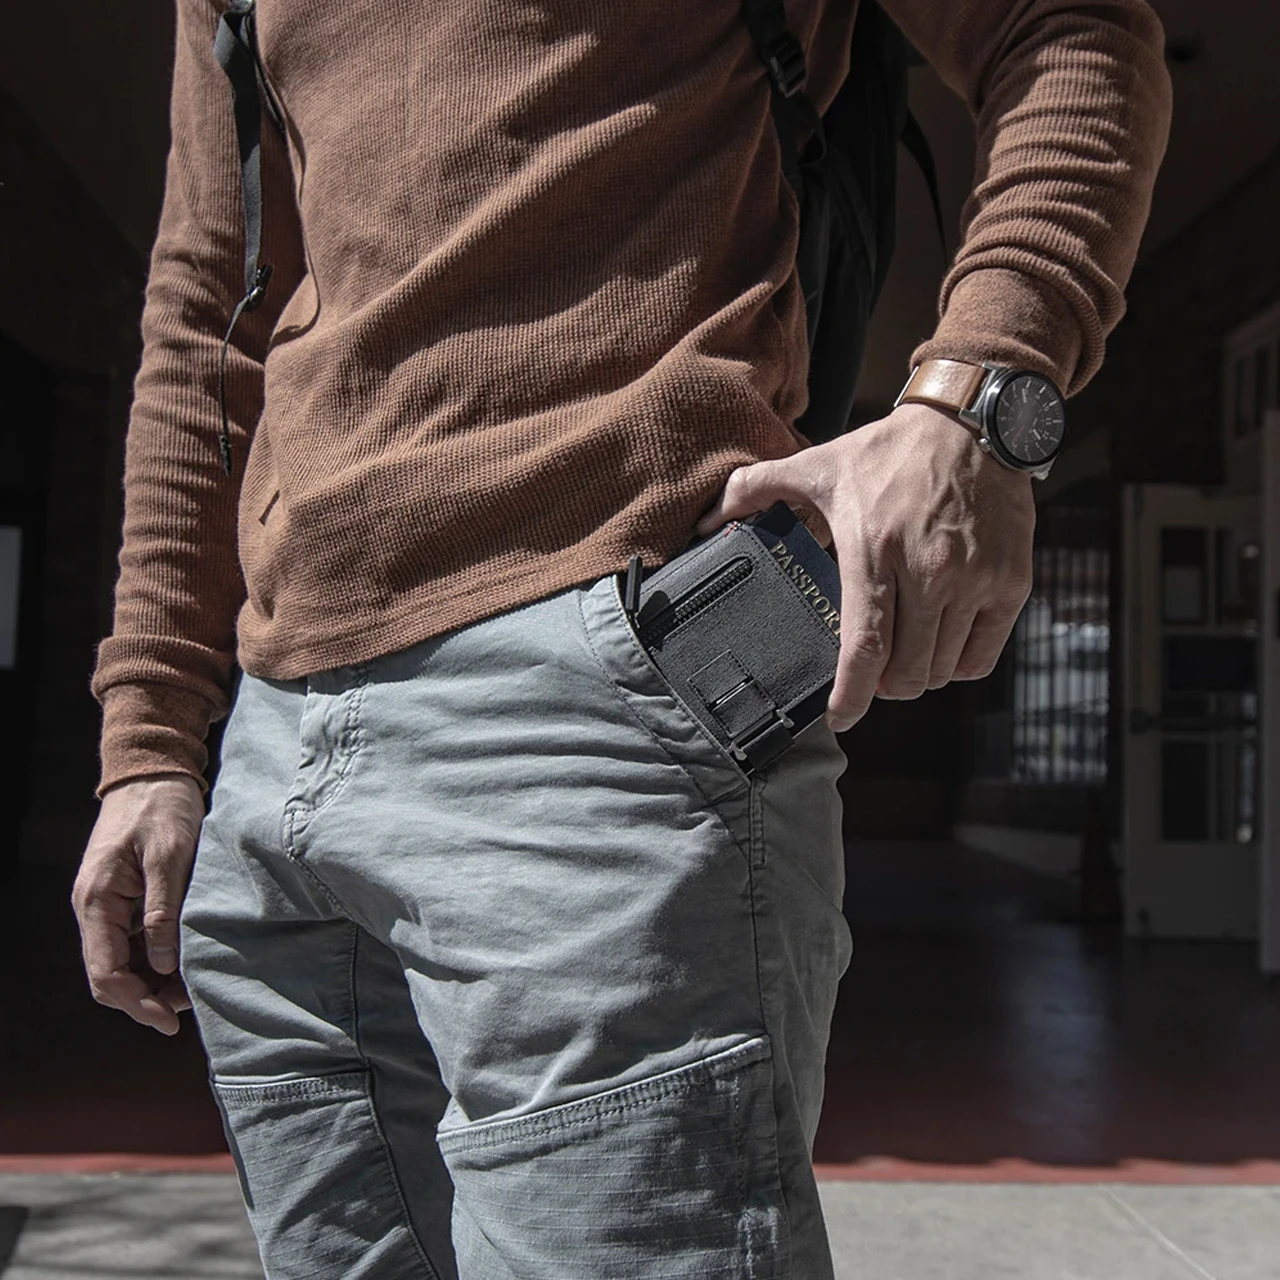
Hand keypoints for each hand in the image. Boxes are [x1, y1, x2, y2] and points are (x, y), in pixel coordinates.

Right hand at [71, 774, 204, 1034]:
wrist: (154, 771)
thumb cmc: (163, 807)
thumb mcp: (169, 856)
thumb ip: (162, 911)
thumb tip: (161, 965)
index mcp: (97, 900)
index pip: (106, 973)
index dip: (136, 1003)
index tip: (169, 1021)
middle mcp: (94, 907)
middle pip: (110, 975)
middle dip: (145, 997)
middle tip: (187, 1007)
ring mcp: (107, 904)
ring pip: (121, 961)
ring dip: (151, 980)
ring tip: (191, 987)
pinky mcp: (123, 898)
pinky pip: (132, 942)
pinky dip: (154, 958)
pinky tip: (183, 960)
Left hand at [694, 403, 1035, 730]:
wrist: (972, 421)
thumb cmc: (889, 451)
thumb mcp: (820, 464)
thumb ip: (757, 489)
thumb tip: (710, 518)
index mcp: (874, 549)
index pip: (865, 644)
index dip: (851, 694)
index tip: (839, 719)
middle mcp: (928, 571)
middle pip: (906, 672)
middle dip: (884, 686)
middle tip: (873, 672)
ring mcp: (975, 580)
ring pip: (942, 670)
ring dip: (919, 675)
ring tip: (907, 652)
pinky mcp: (1011, 583)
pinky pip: (981, 656)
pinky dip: (959, 664)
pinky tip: (943, 643)